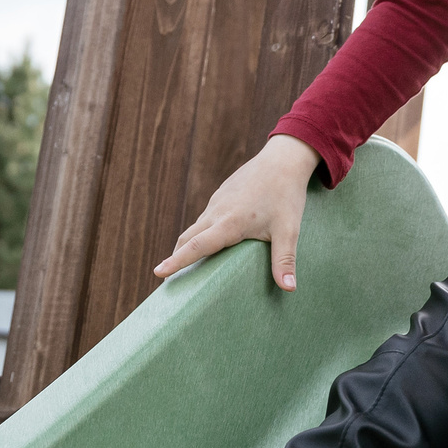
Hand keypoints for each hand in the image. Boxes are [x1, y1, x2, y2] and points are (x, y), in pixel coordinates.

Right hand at [155, 134, 318, 290]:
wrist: (283, 158)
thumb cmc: (286, 195)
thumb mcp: (288, 230)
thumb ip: (285, 260)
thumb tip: (289, 289)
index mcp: (229, 223)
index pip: (196, 246)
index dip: (176, 261)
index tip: (157, 273)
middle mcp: (217, 212)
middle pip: (188, 238)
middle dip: (175, 258)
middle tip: (168, 279)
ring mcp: (217, 201)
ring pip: (196, 227)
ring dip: (188, 245)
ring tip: (187, 265)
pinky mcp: (222, 194)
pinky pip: (206, 217)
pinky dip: (200, 233)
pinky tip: (210, 241)